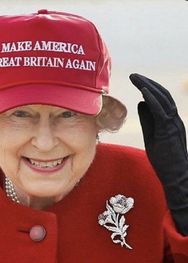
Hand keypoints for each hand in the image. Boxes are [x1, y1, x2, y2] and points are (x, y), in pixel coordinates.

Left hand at [129, 73, 187, 234]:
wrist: (176, 176)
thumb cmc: (164, 159)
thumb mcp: (151, 136)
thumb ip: (147, 120)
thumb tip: (140, 103)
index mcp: (170, 120)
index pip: (160, 99)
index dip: (148, 88)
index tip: (136, 81)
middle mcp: (174, 119)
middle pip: (161, 95)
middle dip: (146, 83)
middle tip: (133, 75)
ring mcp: (174, 124)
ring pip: (162, 100)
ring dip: (148, 87)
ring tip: (135, 78)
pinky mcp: (169, 131)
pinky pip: (161, 112)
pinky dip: (153, 100)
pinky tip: (143, 91)